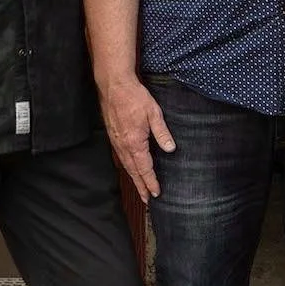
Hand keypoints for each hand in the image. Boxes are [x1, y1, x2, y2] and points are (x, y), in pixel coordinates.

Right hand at [99, 76, 176, 197]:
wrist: (114, 86)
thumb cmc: (134, 97)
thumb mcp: (154, 114)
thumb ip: (162, 133)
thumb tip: (171, 149)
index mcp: (134, 143)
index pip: (144, 168)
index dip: (150, 182)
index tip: (156, 193)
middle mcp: (123, 146)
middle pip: (133, 172)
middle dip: (141, 186)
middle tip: (147, 200)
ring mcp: (116, 141)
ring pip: (126, 166)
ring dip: (133, 178)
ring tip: (140, 188)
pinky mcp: (113, 136)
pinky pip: (120, 157)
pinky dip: (127, 167)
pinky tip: (130, 168)